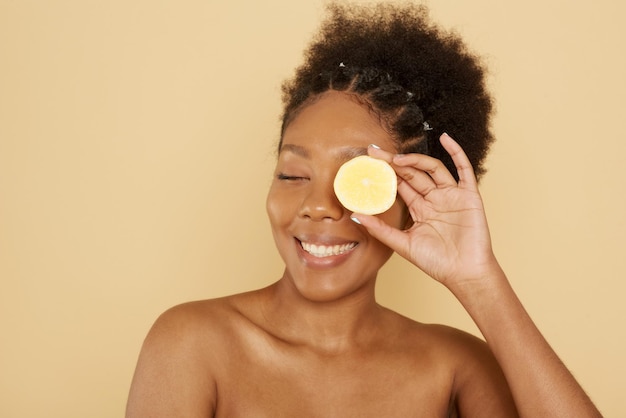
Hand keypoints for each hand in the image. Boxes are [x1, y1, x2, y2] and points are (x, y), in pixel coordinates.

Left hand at [354, 133, 499, 288]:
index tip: (368, 162)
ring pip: (433, 169)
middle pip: (412, 174)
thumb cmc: (437, 263)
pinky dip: (456, 152)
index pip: (399, 185)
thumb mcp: (403, 245)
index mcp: (419, 209)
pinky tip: (445, 138)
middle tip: (374, 153)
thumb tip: (354, 216)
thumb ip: (380, 230)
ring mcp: (451, 196)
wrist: (465, 274)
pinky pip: (464, 170)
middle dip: (393, 163)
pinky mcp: (469, 196)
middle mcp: (434, 199)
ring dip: (416, 161)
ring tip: (397, 159)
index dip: (385, 173)